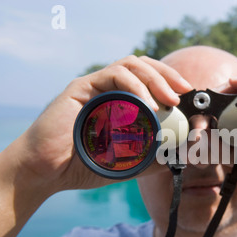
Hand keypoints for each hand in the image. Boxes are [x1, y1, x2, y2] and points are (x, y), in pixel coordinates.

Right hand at [0, 55, 192, 193]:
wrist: (47, 172)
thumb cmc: (84, 166)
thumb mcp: (129, 163)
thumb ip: (154, 157)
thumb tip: (183, 152)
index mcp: (120, 102)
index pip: (150, 81)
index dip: (171, 84)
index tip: (189, 98)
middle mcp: (109, 89)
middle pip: (144, 66)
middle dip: (168, 76)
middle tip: (184, 94)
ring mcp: (95, 86)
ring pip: (131, 64)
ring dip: (155, 79)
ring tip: (170, 100)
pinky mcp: (82, 87)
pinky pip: (113, 75)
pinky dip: (136, 87)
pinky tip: (148, 105)